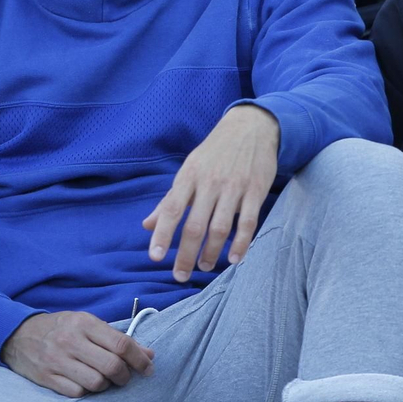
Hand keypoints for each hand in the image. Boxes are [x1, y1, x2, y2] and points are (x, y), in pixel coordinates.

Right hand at [0, 311, 153, 397]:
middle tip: (125, 377)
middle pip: (112, 366)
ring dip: (106, 385)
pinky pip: (77, 392)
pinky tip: (84, 383)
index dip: (140, 359)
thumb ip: (116, 338)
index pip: (121, 344)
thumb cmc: (59, 328)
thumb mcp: (86, 324)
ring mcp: (58, 360)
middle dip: (125, 376)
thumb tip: (149, 354)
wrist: (17, 335)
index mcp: (84, 323)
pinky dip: (86, 391)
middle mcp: (71, 340)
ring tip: (103, 379)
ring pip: (97, 383)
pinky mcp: (47, 377)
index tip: (148, 368)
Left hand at [142, 104, 278, 281]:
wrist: (251, 127)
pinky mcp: (255, 191)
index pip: (171, 209)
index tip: (156, 257)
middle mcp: (209, 182)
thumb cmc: (215, 152)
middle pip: (195, 225)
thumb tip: (147, 225)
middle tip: (180, 275)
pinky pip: (247, 222)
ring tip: (204, 267)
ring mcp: (234, 187)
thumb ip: (169, 200)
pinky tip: (234, 258)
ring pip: (220, 227)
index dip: (162, 234)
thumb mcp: (189, 169)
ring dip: (211, 252)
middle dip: (186, 254)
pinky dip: (241, 243)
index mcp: (189, 176)